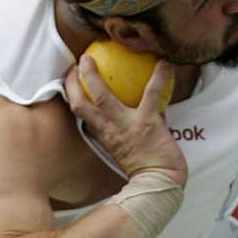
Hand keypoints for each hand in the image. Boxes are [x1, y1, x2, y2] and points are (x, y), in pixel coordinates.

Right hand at [63, 54, 187, 186]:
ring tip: (100, 55)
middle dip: (75, 81)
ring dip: (95, 75)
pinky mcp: (147, 123)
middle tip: (81, 60)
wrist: (160, 182)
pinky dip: (158, 77)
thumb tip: (129, 108)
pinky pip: (151, 94)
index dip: (72, 93)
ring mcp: (126, 126)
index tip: (72, 77)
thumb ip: (120, 128)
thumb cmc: (145, 166)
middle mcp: (109, 130)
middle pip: (81, 104)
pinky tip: (164, 62)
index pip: (80, 112)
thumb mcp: (124, 147)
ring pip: (103, 97)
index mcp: (103, 134)